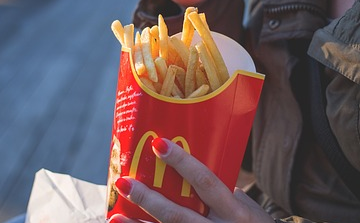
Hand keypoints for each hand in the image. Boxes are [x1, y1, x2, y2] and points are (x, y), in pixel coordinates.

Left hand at [109, 138, 273, 222]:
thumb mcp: (245, 205)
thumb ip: (218, 191)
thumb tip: (186, 170)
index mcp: (235, 211)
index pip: (205, 182)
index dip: (182, 163)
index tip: (158, 144)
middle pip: (178, 215)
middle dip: (148, 199)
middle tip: (124, 182)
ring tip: (115, 214)